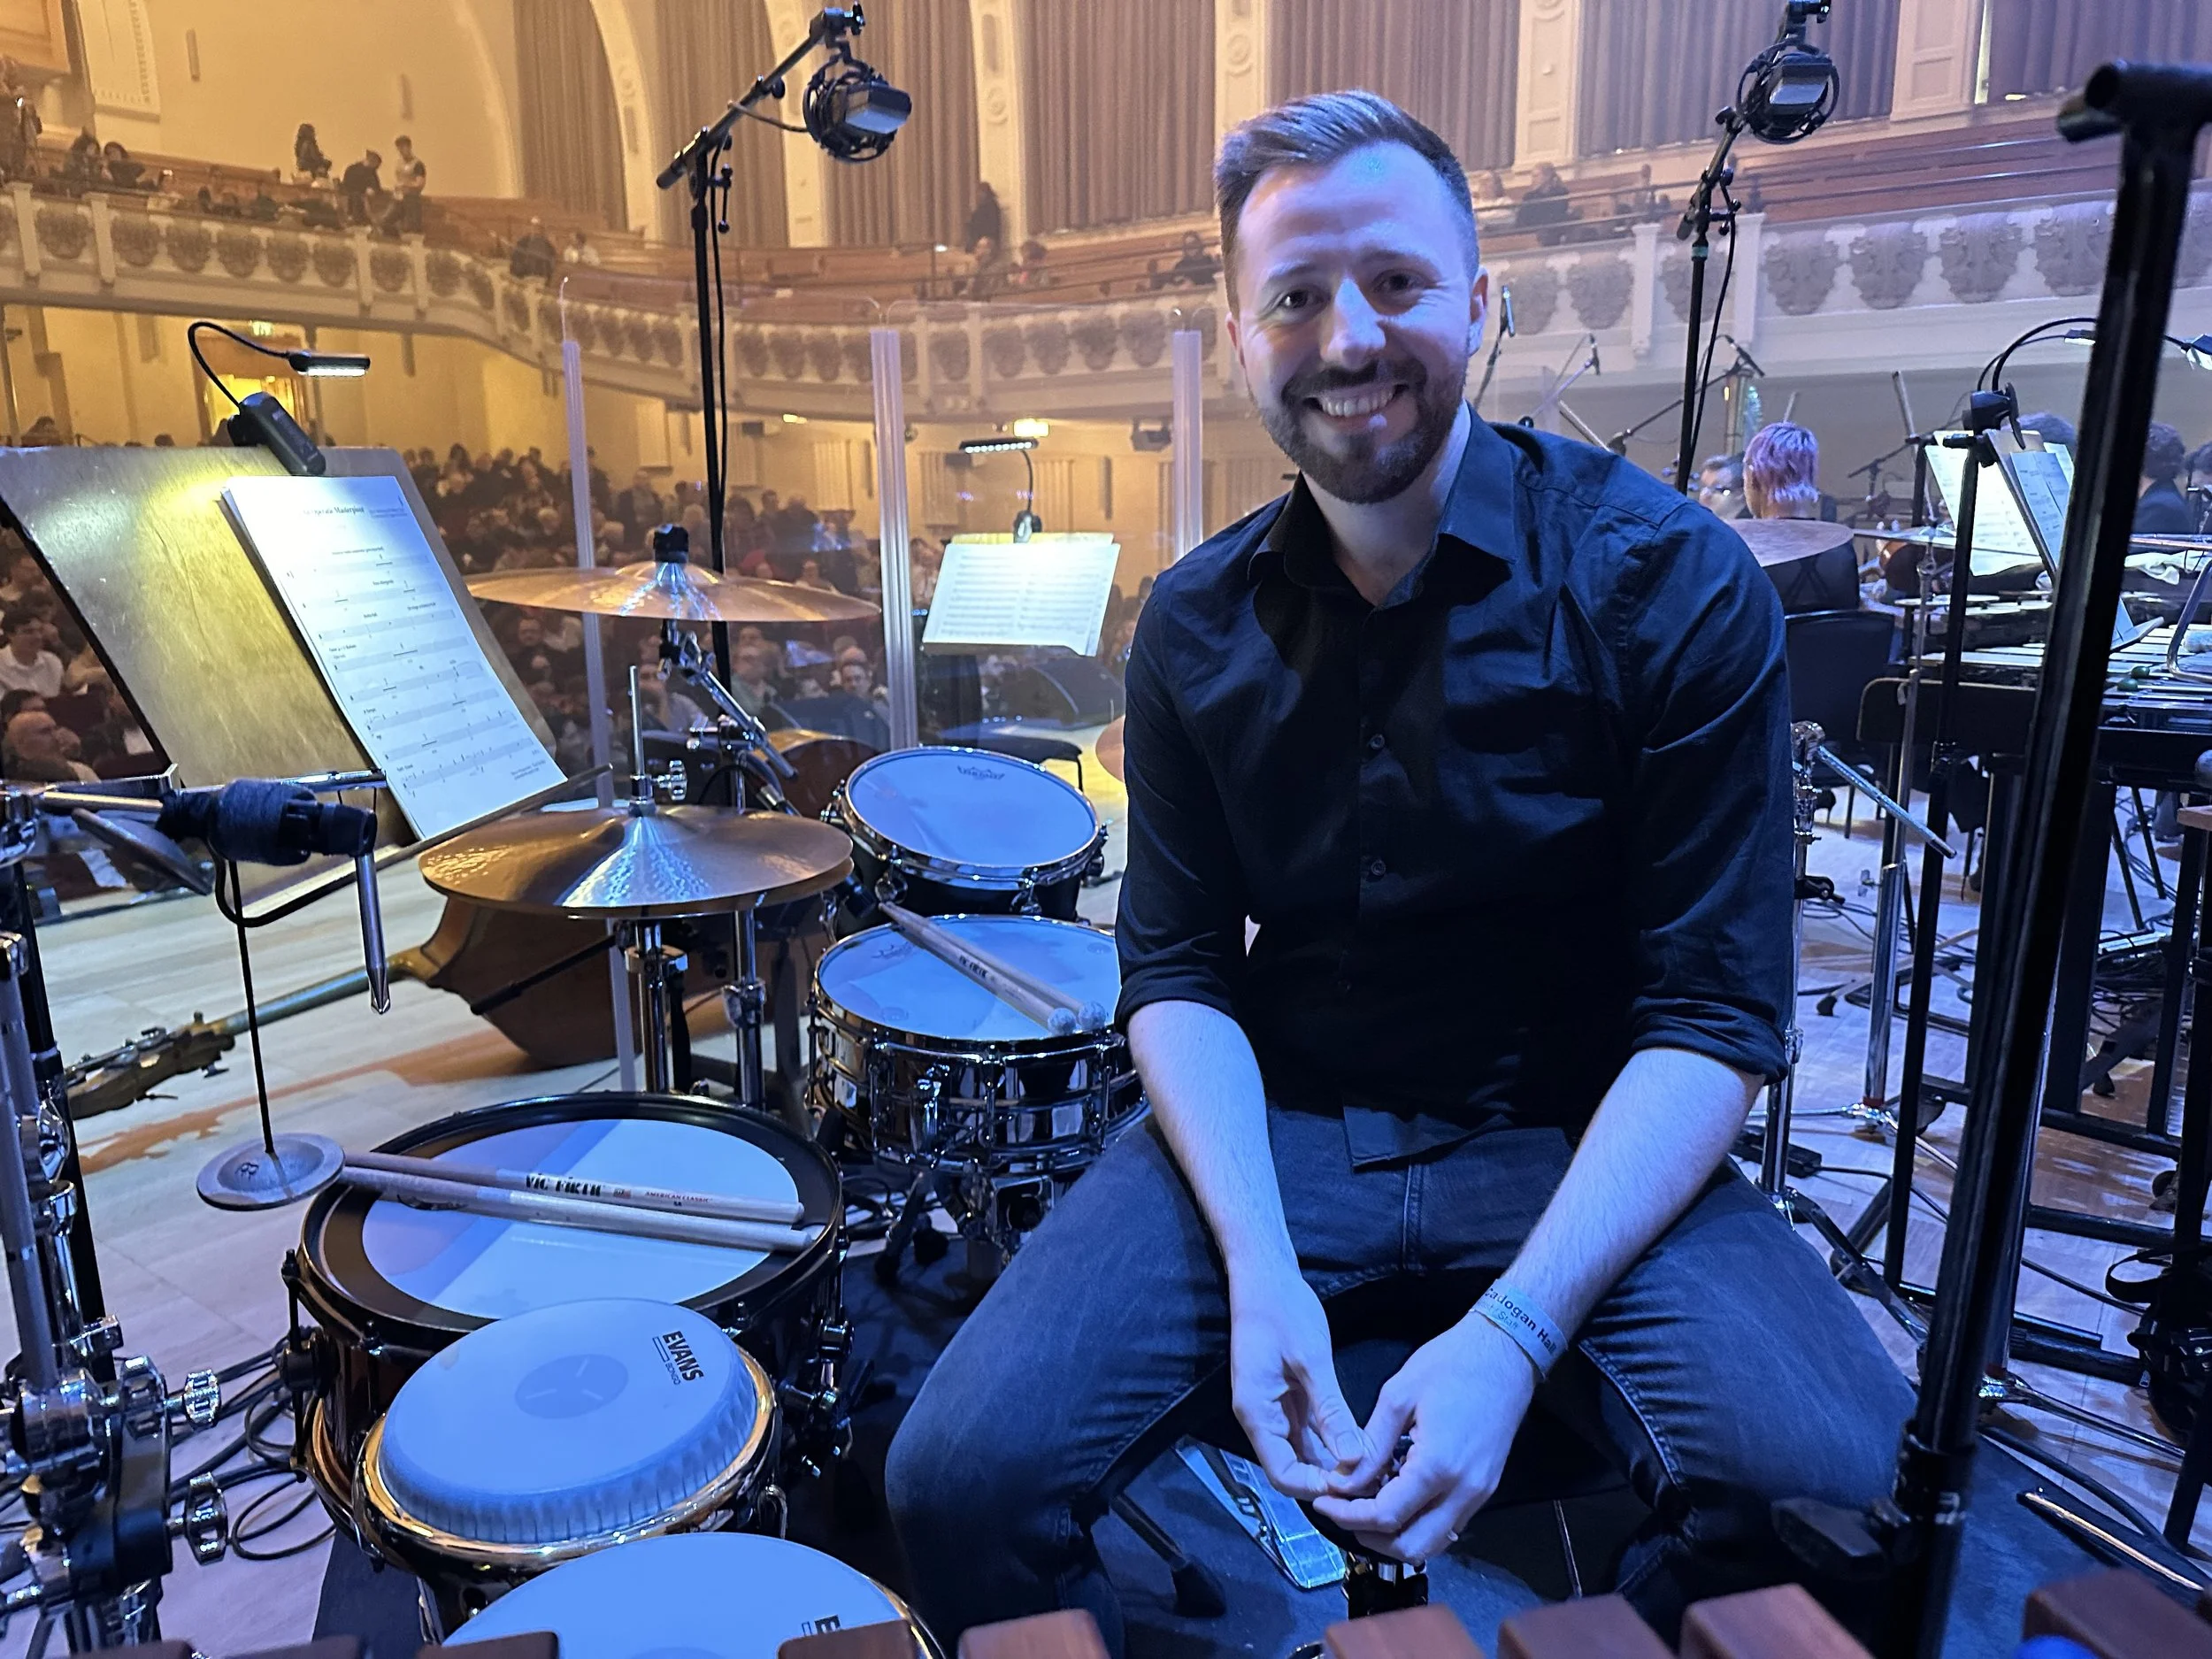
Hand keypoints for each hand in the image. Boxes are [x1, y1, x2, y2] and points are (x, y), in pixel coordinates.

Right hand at [1228, 1268, 1368, 1500]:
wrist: (1264, 1277)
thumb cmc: (1281, 1310)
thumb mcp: (1311, 1360)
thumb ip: (1331, 1412)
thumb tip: (1352, 1458)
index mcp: (1256, 1412)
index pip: (1282, 1475)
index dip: (1317, 1487)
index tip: (1352, 1483)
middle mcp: (1261, 1418)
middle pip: (1292, 1469)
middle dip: (1329, 1480)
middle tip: (1369, 1479)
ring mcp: (1272, 1409)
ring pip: (1302, 1453)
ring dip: (1332, 1463)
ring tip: (1370, 1467)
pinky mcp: (1285, 1398)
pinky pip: (1307, 1433)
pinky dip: (1330, 1442)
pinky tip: (1357, 1444)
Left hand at [1313, 1315, 1537, 1562]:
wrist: (1504, 1353)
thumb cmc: (1452, 1363)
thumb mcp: (1398, 1396)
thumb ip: (1370, 1446)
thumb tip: (1343, 1480)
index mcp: (1437, 1466)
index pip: (1385, 1516)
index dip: (1347, 1515)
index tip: (1324, 1502)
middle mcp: (1463, 1490)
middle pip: (1411, 1548)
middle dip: (1370, 1537)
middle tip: (1342, 1511)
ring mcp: (1478, 1493)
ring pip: (1432, 1542)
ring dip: (1395, 1535)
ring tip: (1366, 1505)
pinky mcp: (1484, 1488)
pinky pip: (1448, 1523)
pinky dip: (1418, 1521)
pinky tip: (1397, 1494)